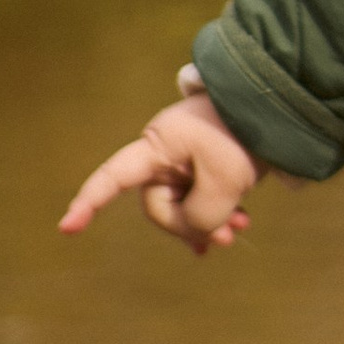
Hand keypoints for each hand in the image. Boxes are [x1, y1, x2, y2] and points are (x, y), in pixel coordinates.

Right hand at [58, 94, 264, 254]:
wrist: (278, 107)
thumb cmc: (245, 135)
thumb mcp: (226, 181)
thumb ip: (201, 216)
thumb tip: (196, 233)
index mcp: (157, 146)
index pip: (113, 177)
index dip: (90, 203)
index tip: (66, 229)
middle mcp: (163, 154)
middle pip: (160, 207)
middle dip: (191, 226)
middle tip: (228, 236)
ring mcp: (184, 162)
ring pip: (184, 210)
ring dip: (211, 224)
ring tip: (240, 229)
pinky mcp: (204, 169)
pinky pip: (200, 202)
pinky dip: (218, 216)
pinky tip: (239, 225)